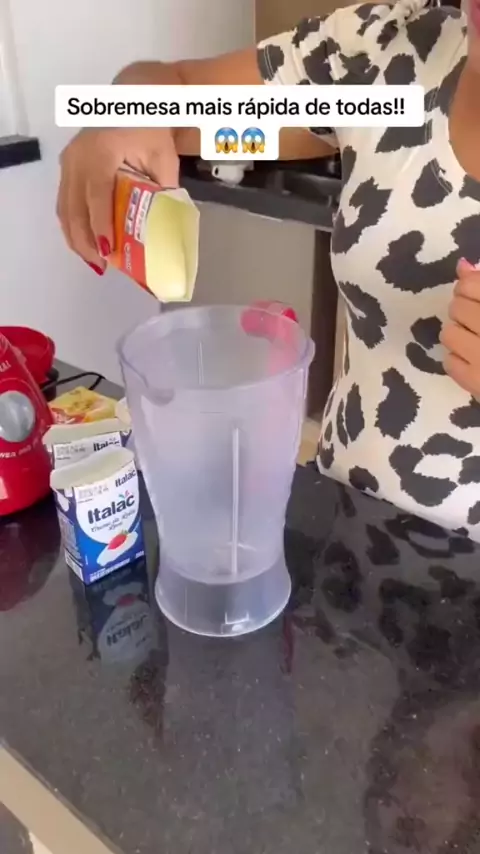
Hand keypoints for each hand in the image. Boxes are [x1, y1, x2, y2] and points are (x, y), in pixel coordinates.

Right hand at [56, 127, 178, 272]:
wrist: (133, 98)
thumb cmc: (151, 128)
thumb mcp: (163, 158)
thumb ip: (163, 190)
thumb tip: (163, 227)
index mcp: (102, 152)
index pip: (98, 196)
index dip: (101, 226)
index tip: (108, 250)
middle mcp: (78, 158)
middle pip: (76, 208)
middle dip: (87, 241)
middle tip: (102, 265)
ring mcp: (69, 162)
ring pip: (66, 209)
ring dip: (77, 238)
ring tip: (94, 260)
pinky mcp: (67, 168)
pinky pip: (65, 203)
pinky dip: (73, 225)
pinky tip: (85, 243)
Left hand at [441, 258, 479, 397]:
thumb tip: (462, 266)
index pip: (470, 284)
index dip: (469, 286)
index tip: (476, 294)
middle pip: (457, 307)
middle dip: (464, 310)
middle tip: (479, 320)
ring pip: (449, 334)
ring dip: (459, 334)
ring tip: (477, 340)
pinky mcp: (477, 383)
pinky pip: (449, 362)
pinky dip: (459, 359)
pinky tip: (476, 360)